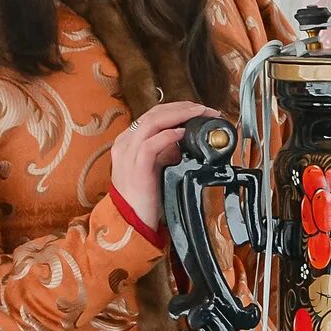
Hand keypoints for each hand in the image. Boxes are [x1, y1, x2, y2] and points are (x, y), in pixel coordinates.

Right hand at [110, 102, 220, 227]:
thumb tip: (182, 141)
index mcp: (128, 142)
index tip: (200, 110)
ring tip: (199, 115)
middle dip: (182, 108)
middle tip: (205, 109)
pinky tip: (183, 133)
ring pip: (152, 122)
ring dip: (179, 115)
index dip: (178, 109)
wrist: (130, 223)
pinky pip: (150, 145)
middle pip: (154, 113)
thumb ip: (164, 152)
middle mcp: (125, 143)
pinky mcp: (135, 168)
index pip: (154, 115)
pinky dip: (168, 136)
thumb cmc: (143, 198)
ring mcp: (128, 154)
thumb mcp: (155, 168)